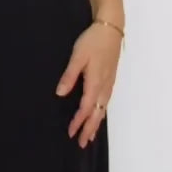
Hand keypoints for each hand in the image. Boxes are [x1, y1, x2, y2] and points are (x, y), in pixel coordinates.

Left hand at [55, 23, 120, 147]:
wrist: (111, 28)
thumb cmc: (93, 41)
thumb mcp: (78, 56)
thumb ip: (69, 75)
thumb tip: (60, 93)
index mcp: (95, 81)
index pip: (86, 107)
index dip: (78, 121)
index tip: (71, 132)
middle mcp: (104, 85)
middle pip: (97, 112)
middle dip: (89, 128)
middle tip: (81, 143)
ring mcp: (109, 83)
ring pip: (103, 108)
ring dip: (96, 123)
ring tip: (90, 136)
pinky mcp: (111, 78)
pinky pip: (106, 101)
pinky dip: (101, 112)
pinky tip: (98, 115)